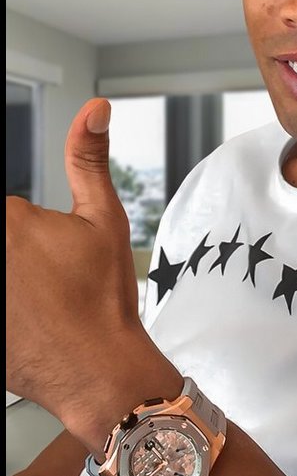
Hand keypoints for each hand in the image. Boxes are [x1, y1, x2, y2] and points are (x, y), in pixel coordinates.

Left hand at [6, 99, 180, 455]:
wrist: (97, 368)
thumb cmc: (102, 299)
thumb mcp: (104, 219)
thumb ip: (88, 160)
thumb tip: (94, 110)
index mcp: (8, 219)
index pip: (8, 214)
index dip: (31, 238)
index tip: (46, 264)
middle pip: (6, 243)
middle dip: (21, 260)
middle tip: (44, 287)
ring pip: (3, 270)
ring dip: (15, 281)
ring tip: (35, 304)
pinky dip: (9, 308)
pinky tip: (23, 319)